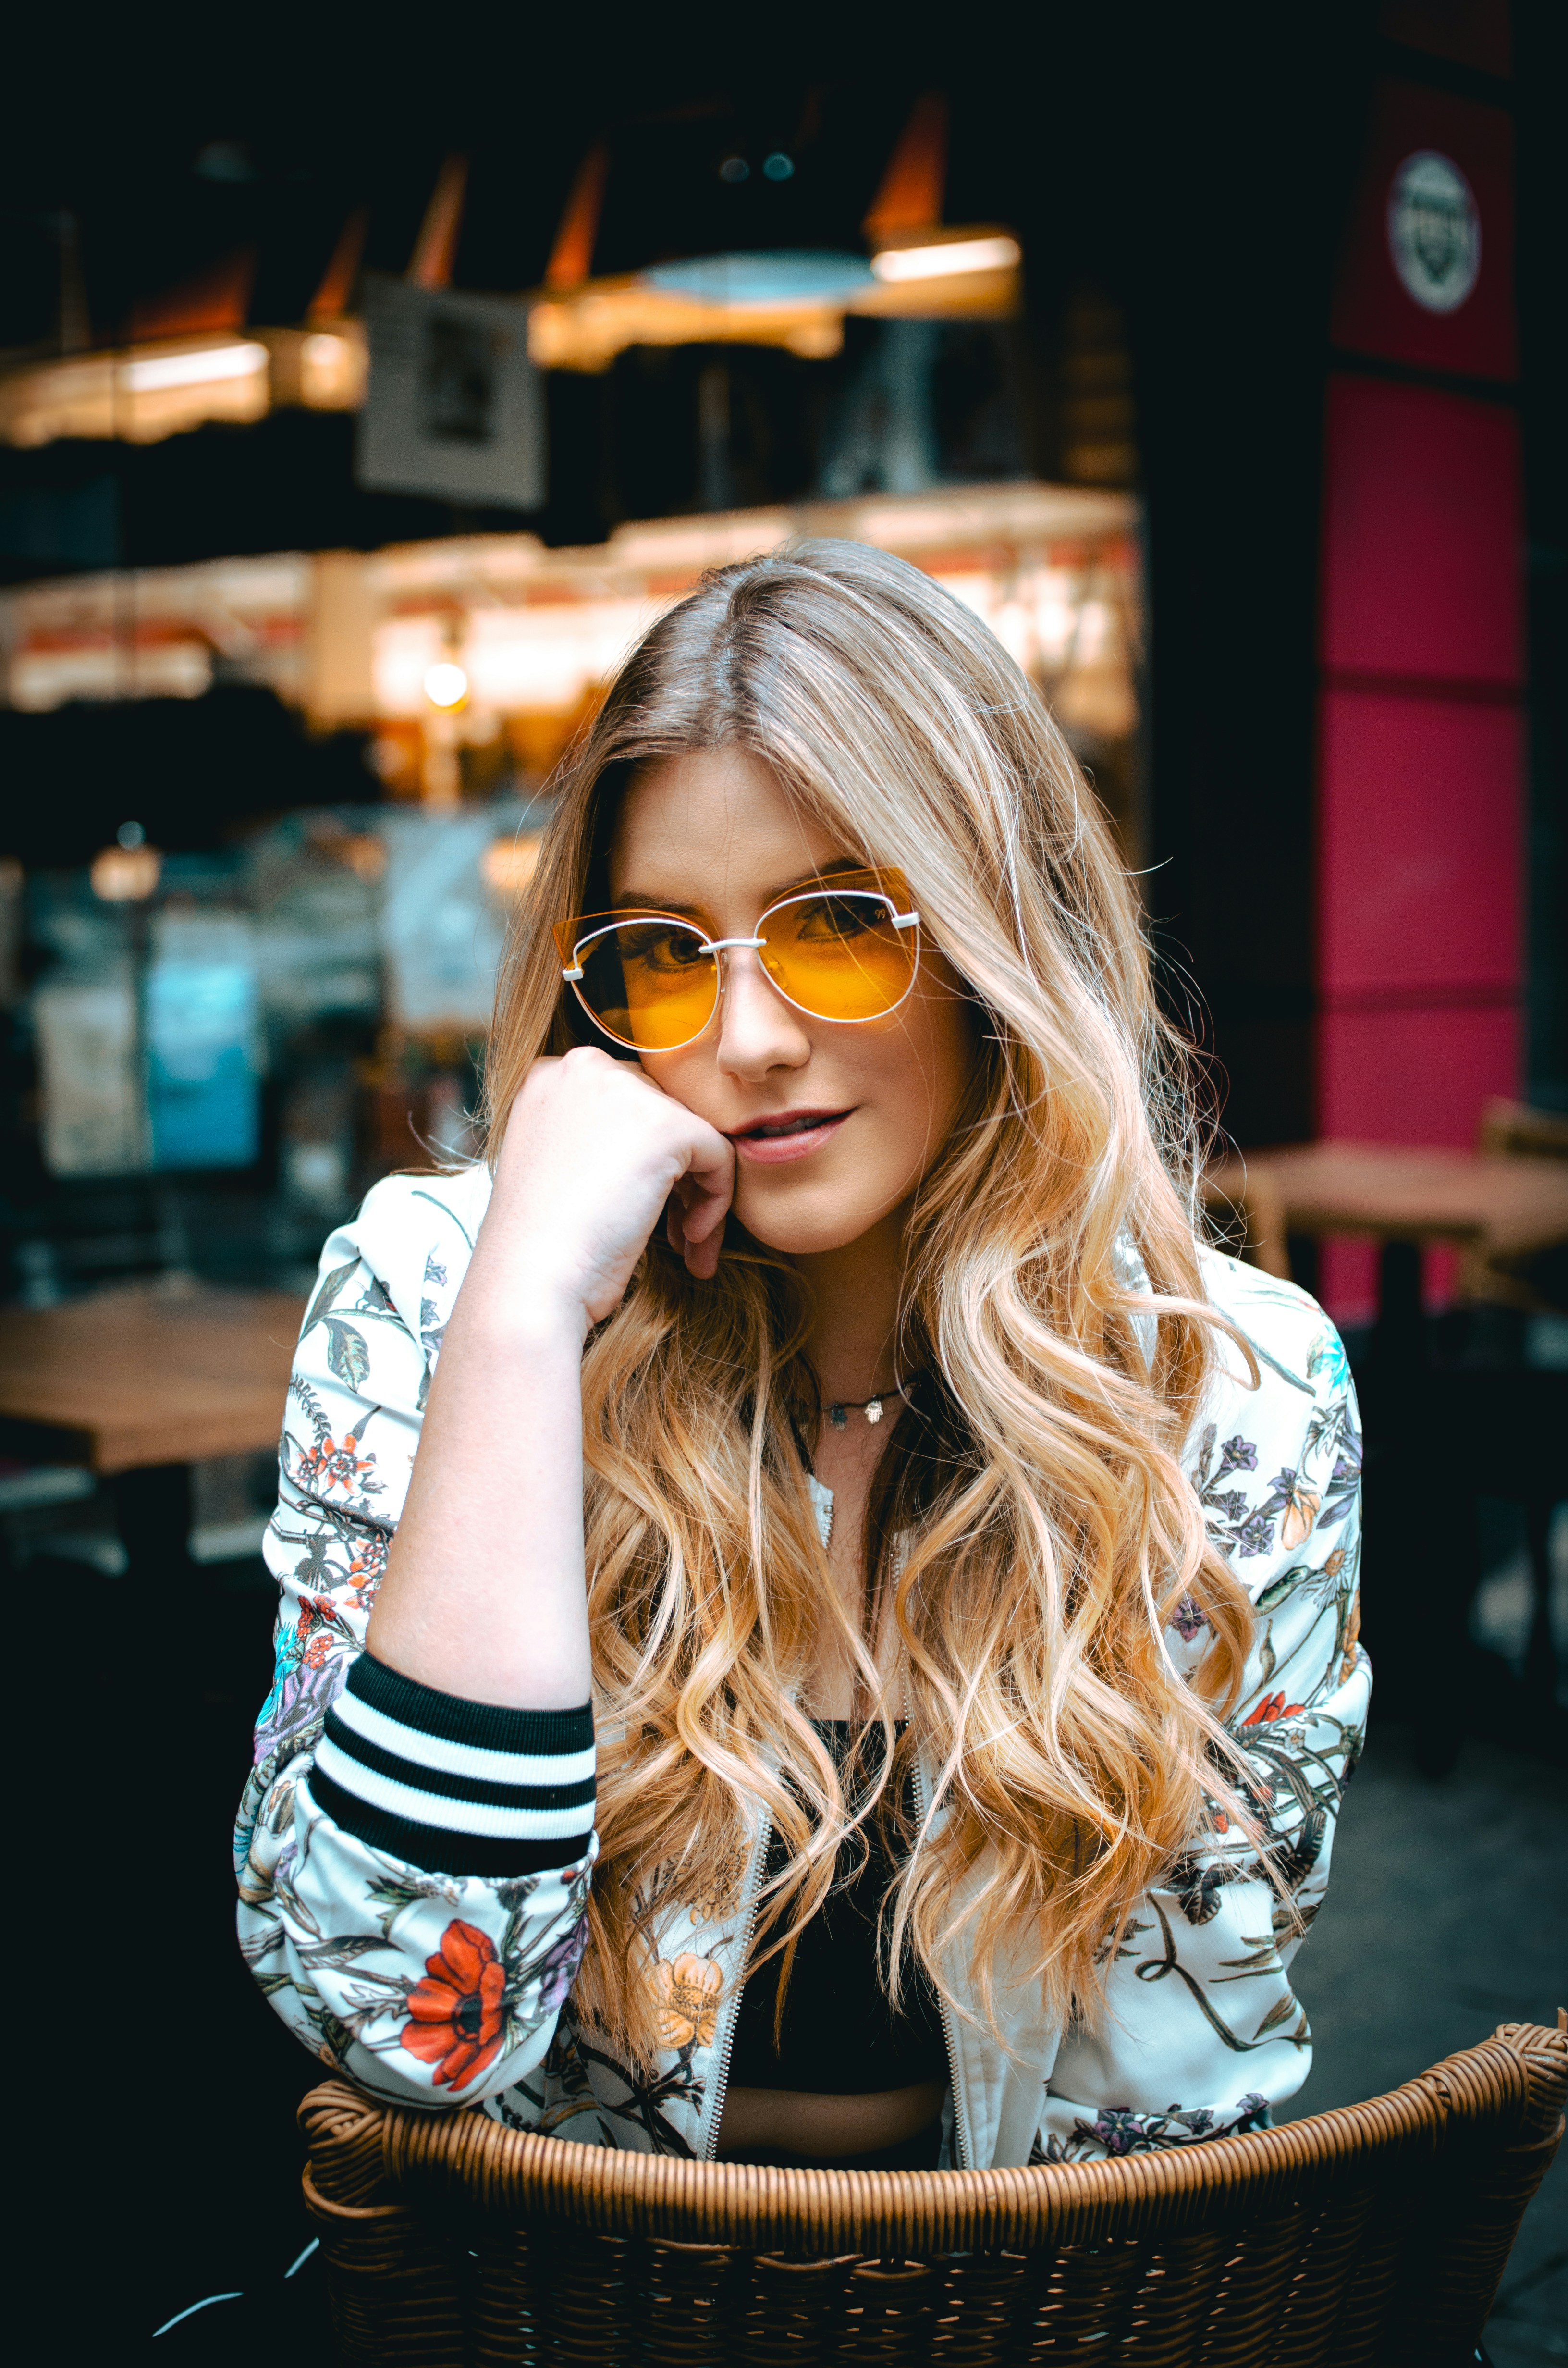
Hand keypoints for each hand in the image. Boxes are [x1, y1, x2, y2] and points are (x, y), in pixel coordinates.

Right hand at [479, 1048, 733, 1331]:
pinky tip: (688, 1241)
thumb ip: (602, 1139)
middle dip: (676, 1176)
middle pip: (664, 1114)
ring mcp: (625, 1091)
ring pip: (695, 1136)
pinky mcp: (665, 1125)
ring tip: (685, 1244)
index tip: (645, 1207)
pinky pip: (719, 1155)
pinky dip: (716, 1202)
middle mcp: (585, 1068)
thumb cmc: (540, 1244)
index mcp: (551, 1075)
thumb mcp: (560, 1167)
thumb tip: (663, 1147)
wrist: (529, 1281)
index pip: (628, 1101)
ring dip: (697, 1195)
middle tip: (674, 1231)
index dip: (645, 1159)